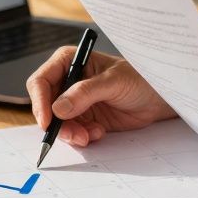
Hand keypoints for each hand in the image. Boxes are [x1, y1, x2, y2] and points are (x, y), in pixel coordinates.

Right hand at [26, 46, 175, 146]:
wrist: (157, 99)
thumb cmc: (139, 79)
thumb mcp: (113, 82)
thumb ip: (85, 93)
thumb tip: (58, 108)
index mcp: (69, 61)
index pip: (42, 80)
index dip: (39, 101)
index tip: (48, 121)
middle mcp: (67, 81)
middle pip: (45, 105)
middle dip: (56, 123)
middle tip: (74, 135)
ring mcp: (74, 102)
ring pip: (57, 123)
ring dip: (71, 133)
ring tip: (90, 135)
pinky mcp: (83, 118)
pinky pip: (72, 132)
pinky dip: (82, 136)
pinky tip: (99, 132)